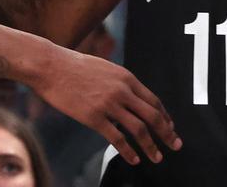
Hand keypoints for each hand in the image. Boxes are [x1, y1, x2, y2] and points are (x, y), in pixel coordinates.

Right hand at [31, 49, 181, 165]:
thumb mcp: (106, 68)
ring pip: (139, 129)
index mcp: (126, 78)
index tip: (170, 128)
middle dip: (167, 133)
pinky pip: (117, 138)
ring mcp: (109, 104)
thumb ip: (120, 83)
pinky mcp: (93, 117)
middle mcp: (122, 91)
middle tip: (175, 145)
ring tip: (157, 157)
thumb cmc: (74, 66)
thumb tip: (130, 97)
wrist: (51, 66)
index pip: (154, 101)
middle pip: (153, 116)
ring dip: (151, 146)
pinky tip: (133, 159)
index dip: (165, 117)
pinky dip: (128, 151)